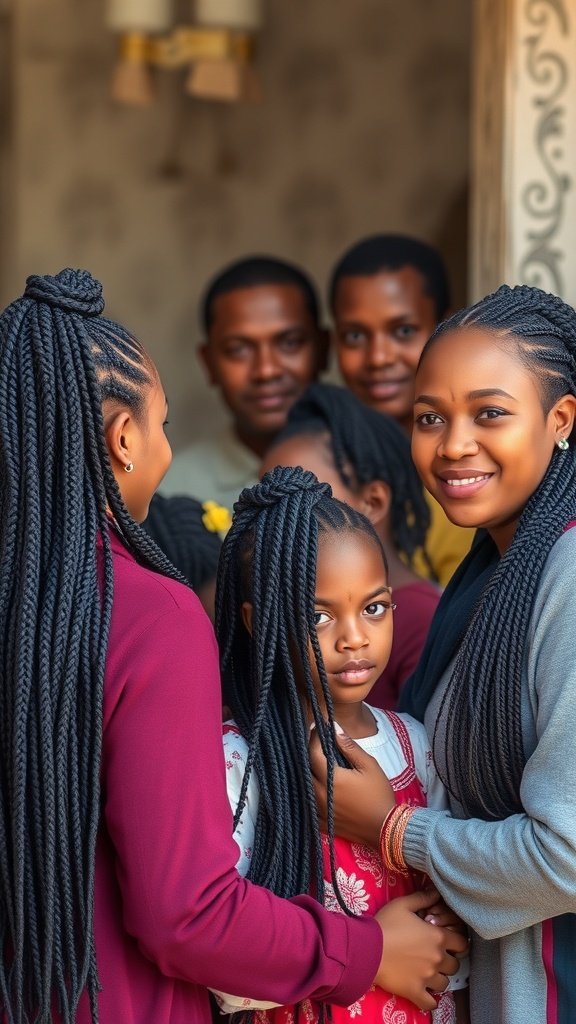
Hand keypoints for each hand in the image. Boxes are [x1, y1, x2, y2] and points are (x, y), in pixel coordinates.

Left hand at [309, 725, 394, 846]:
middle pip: (305, 769)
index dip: (313, 738)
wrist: (386, 828)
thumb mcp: (369, 766)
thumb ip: (350, 747)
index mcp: (332, 779)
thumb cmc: (379, 795)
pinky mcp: (321, 823)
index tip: (317, 727)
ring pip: (304, 787)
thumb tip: (335, 729)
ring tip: (316, 762)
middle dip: (309, 754)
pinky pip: (307, 806)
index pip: (313, 753)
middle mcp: (320, 794)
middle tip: (316, 743)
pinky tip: (316, 787)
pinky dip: (309, 794)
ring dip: (308, 773)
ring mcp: (319, 810)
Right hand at [373, 890, 468, 1010]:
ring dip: (439, 979)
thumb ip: (423, 898)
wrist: (367, 949)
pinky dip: (430, 1001)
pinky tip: (426, 995)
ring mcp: (427, 978)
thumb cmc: (386, 924)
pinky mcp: (415, 992)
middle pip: (455, 965)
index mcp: (438, 938)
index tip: (449, 942)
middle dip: (448, 961)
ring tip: (429, 974)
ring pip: (444, 984)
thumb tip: (436, 891)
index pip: (462, 944)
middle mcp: (437, 959)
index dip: (457, 943)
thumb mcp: (403, 904)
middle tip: (436, 957)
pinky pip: (430, 1003)